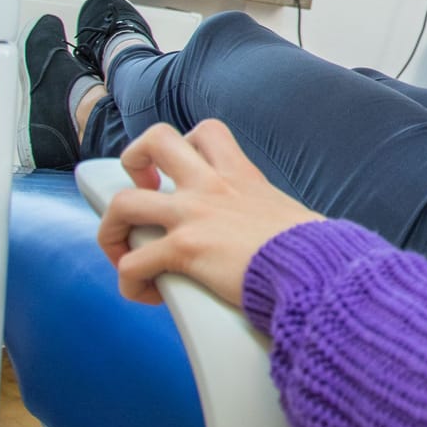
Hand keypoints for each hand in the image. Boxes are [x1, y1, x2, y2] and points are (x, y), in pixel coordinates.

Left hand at [97, 120, 323, 308]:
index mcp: (241, 176)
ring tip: (123, 250)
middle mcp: (212, 186)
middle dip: (133, 162)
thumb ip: (272, 217)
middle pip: (154, 141)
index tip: (181, 172)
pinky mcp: (184, 250)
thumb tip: (282, 238)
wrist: (315, 269)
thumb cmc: (313, 250)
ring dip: (112, 228)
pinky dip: (130, 282)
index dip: (182, 145)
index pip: (206, 133)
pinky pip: (132, 263)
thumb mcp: (291, 215)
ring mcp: (194, 215)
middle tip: (142, 191)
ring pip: (123, 202)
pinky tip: (148, 294)